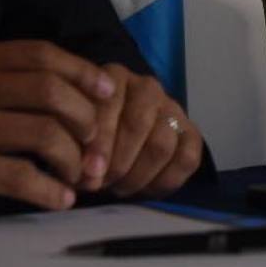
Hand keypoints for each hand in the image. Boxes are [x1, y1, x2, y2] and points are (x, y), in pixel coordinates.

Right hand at [0, 41, 112, 219]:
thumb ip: (4, 76)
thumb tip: (74, 85)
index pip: (43, 55)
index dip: (83, 72)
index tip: (108, 92)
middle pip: (52, 93)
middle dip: (85, 119)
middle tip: (94, 141)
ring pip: (45, 135)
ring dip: (73, 159)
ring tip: (77, 173)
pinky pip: (22, 178)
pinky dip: (51, 192)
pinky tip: (60, 199)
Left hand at [80, 63, 205, 196]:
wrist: (114, 141)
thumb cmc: (88, 136)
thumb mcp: (74, 133)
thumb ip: (76, 147)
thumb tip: (89, 174)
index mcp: (114, 77)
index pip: (109, 106)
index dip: (99, 144)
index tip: (87, 174)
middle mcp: (147, 87)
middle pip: (138, 125)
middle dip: (118, 163)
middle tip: (103, 184)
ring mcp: (172, 108)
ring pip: (162, 145)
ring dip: (138, 176)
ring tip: (120, 187)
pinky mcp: (190, 132)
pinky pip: (187, 159)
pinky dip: (165, 181)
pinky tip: (145, 189)